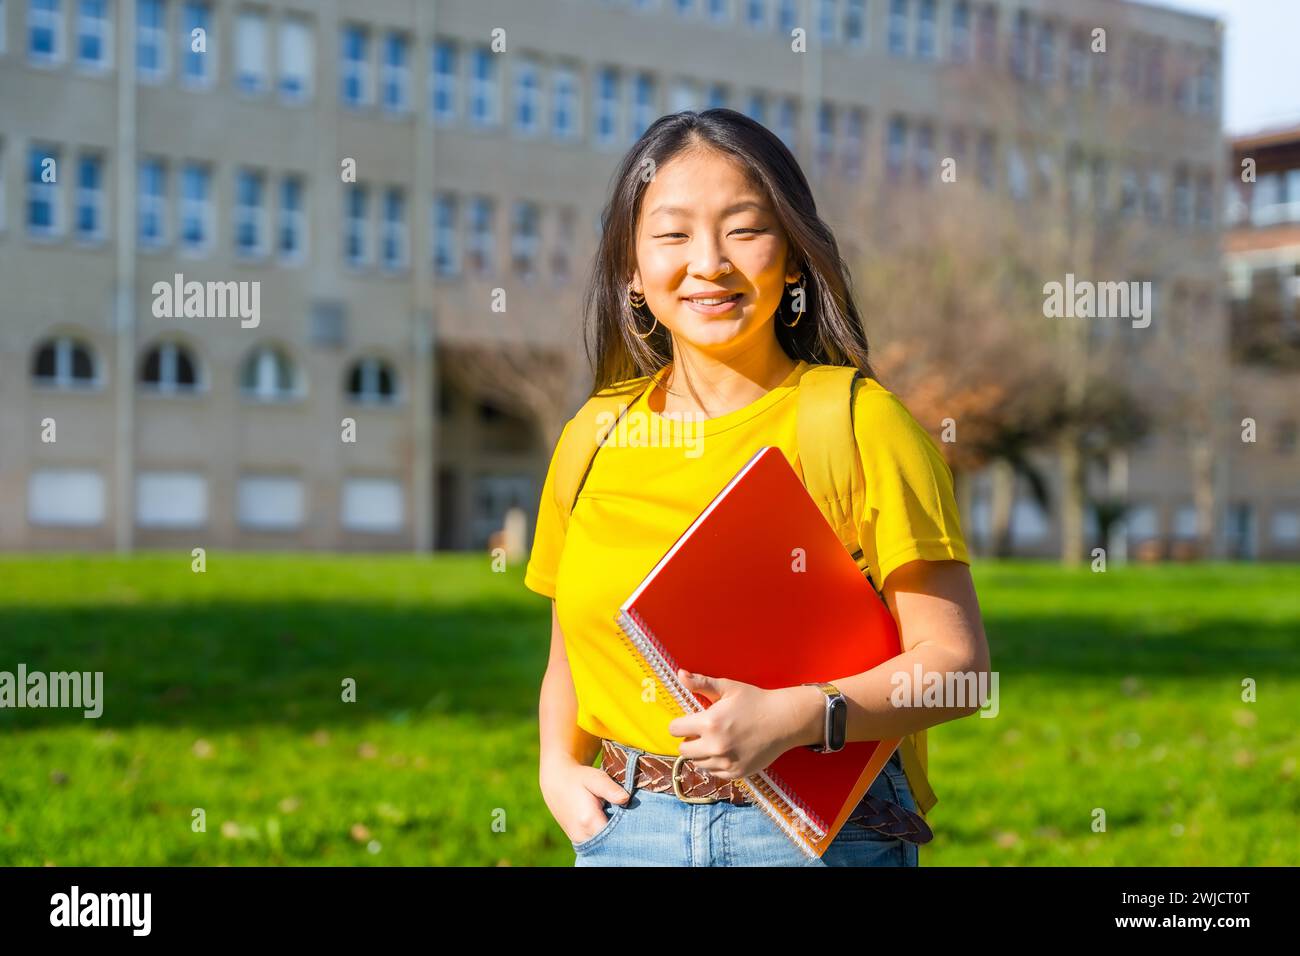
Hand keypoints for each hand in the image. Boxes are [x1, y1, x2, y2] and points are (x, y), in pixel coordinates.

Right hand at [540, 757, 631, 845]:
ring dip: (612, 834)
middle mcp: (582, 835)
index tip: (634, 815)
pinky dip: (604, 836)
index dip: (627, 826)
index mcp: (589, 820)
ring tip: (614, 814)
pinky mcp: (578, 840)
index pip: (617, 834)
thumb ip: (610, 789)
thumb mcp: (595, 778)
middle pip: (611, 842)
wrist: (556, 783)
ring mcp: (579, 840)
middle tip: (626, 814)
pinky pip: (596, 844)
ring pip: (604, 844)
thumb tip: (626, 798)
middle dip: (621, 831)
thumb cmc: (579, 778)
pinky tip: (607, 821)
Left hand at [667, 669, 808, 780]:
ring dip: (701, 754)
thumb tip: (679, 674)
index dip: (680, 724)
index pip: (675, 730)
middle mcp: (715, 746)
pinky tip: (726, 751)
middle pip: (683, 750)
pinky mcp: (736, 773)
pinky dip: (716, 764)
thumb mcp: (728, 687)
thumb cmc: (755, 701)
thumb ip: (701, 683)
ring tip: (715, 741)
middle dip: (689, 740)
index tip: (688, 721)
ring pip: (698, 763)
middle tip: (703, 732)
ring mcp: (726, 762)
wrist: (783, 721)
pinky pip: (714, 773)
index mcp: (709, 723)